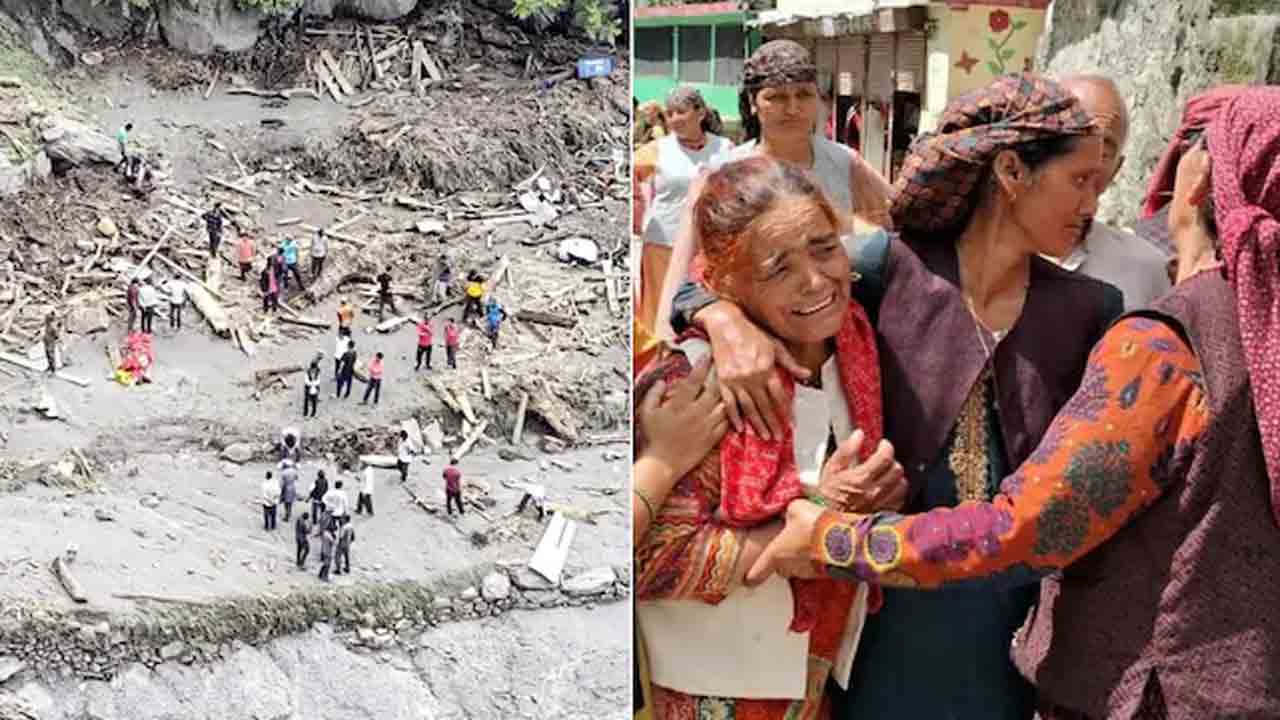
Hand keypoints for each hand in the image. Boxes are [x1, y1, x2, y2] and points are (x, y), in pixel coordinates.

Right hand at [637, 357, 728, 479]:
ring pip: (724, 405)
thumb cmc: (653, 438)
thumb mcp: (646, 413)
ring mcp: (706, 426)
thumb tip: (662, 382)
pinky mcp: (712, 439)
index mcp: (680, 405)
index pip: (694, 381)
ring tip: (727, 387)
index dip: (702, 366)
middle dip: (718, 376)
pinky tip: (727, 409)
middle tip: (721, 368)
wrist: (662, 464)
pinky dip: (728, 414)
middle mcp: (696, 414)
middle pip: (714, 390)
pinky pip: (726, 423)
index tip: (707, 356)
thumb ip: (654, 394)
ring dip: (726, 395)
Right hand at [701, 302, 808, 440]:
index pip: (779, 395)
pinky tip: (739, 427)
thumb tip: (807, 375)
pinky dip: (734, 416)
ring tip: (764, 436)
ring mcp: (736, 380)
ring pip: (748, 407)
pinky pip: (729, 403)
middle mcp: (751, 377)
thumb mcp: (775, 345)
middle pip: (765, 405)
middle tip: (778, 437)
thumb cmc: (751, 333)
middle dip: (772, 422)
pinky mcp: (723, 381)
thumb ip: (790, 363)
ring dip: (757, 423)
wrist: (725, 324)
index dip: (785, 411)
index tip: (791, 423)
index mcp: (766, 368)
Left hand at [745, 499, 825, 585]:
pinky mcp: (823, 573)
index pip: (757, 572)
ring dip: (801, 556)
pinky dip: (816, 556)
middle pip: (780, 567)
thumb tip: (787, 510)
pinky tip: (822, 543)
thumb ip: (788, 511)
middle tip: (788, 542)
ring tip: (809, 539)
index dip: (751, 576)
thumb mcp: (796, 507)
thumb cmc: (815, 526)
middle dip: (782, 557)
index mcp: (776, 554)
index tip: (747, 580)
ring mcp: (806, 573)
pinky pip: (814, 565)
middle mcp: (789, 567)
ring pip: (798, 566)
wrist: (846, 541)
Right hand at [817, 431, 907, 511]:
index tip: (882, 445)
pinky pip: (900, 499)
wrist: (827, 523)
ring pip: (902, 484)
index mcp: (860, 479)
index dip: (886, 447)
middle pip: (896, 470)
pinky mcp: (884, 514)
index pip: (885, 457)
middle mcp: (874, 493)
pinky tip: (887, 489)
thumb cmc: (828, 497)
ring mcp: (881, 505)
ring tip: (886, 475)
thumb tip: (858, 435)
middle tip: (882, 459)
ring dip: (896, 477)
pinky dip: (896, 492)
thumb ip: (845, 451)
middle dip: (891, 461)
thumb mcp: (830, 470)